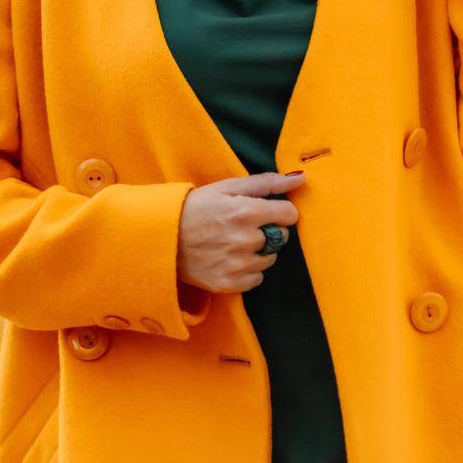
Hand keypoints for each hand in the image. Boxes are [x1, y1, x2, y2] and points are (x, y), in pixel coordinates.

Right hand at [177, 169, 304, 294]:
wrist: (163, 236)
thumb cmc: (196, 206)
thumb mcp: (227, 187)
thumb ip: (267, 182)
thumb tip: (299, 178)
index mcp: (246, 212)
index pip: (289, 214)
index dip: (279, 211)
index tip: (265, 211)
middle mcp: (245, 240)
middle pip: (281, 237)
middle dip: (268, 230)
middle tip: (243, 226)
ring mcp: (237, 265)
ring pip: (269, 258)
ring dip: (258, 251)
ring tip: (233, 242)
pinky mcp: (229, 283)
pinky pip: (256, 278)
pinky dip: (247, 269)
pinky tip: (229, 258)